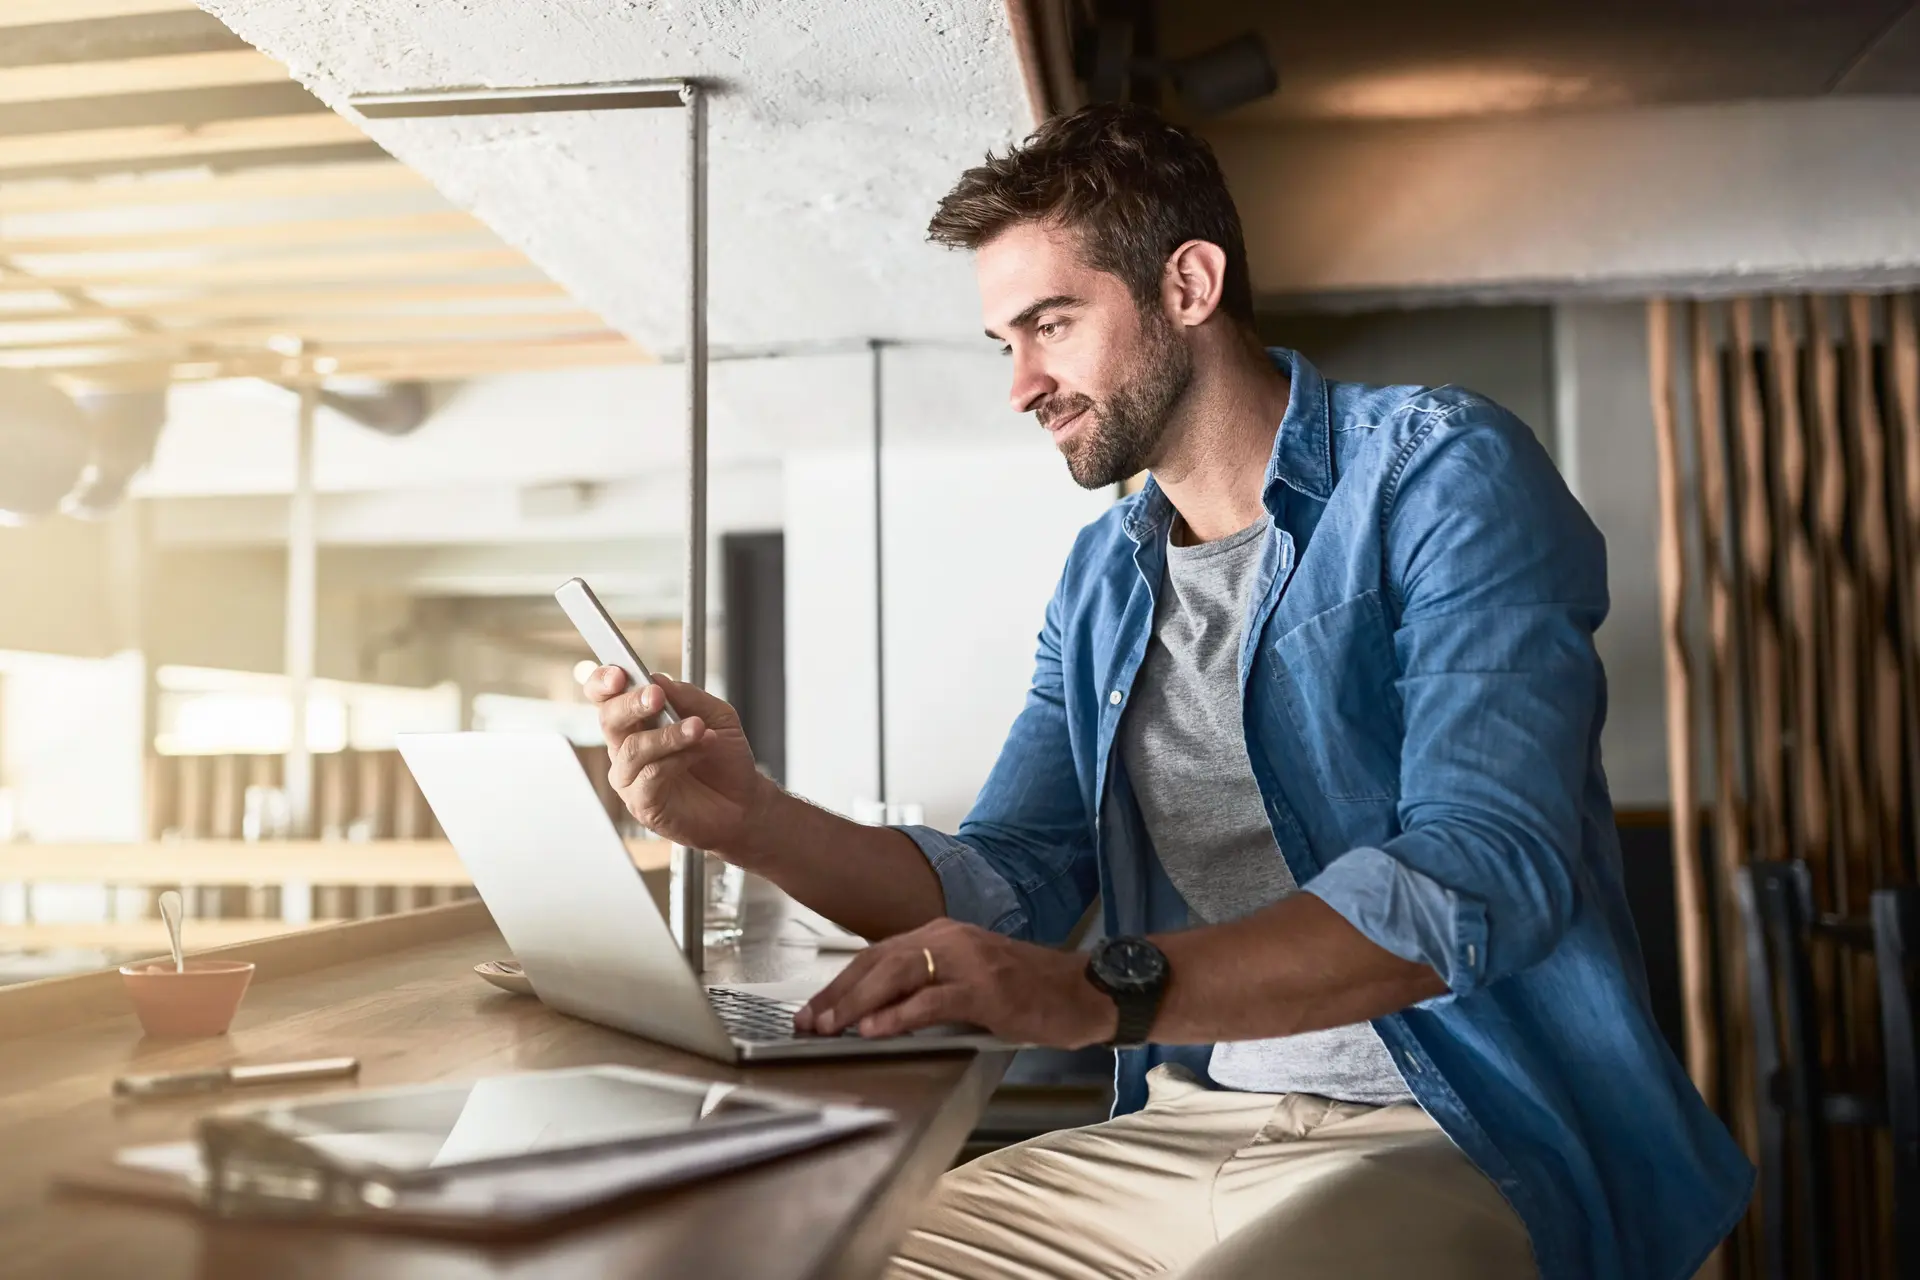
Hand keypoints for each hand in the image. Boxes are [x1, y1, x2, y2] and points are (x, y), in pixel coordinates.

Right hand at [585, 667, 773, 856]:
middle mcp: (627, 746)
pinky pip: (649, 775)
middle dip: (632, 703)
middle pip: (609, 718)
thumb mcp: (716, 715)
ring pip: (632, 748)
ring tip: (699, 729)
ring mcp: (631, 776)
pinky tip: (698, 752)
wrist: (744, 802)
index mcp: (638, 720)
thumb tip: (657, 679)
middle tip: (658, 696)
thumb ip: (687, 696)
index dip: (603, 682)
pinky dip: (677, 759)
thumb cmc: (724, 759)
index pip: (605, 696)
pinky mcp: (641, 803)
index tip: (619, 674)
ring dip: (667, 734)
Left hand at [793, 918, 1117, 1047]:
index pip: (876, 956)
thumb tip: (876, 1012)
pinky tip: (875, 1030)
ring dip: (857, 1003)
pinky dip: (899, 1016)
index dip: (839, 984)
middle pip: (877, 962)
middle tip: (807, 1023)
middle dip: (837, 995)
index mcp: (941, 934)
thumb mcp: (969, 979)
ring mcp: (968, 961)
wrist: (1084, 991)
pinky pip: (932, 1001)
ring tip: (830, 1026)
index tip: (811, 1010)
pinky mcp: (986, 989)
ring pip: (897, 975)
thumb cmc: (1028, 991)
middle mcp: (949, 938)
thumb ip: (927, 985)